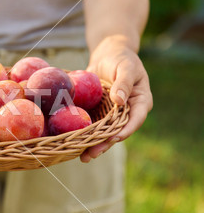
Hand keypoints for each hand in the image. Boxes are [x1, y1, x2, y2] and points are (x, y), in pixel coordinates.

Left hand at [80, 35, 152, 162]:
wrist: (108, 54)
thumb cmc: (121, 58)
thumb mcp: (126, 67)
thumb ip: (124, 83)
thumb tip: (120, 100)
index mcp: (140, 103)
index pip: (134, 120)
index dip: (124, 131)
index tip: (113, 139)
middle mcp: (127, 112)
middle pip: (117, 132)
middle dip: (104, 144)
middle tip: (91, 154)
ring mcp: (111, 114)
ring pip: (103, 133)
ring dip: (93, 144)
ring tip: (82, 157)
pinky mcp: (98, 113)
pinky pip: (91, 125)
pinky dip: (84, 134)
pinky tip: (72, 143)